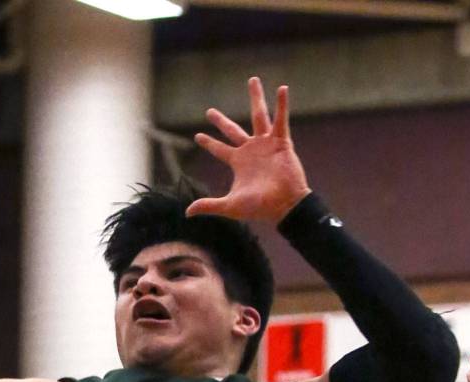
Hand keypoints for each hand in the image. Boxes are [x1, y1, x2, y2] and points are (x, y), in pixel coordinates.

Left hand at [186, 77, 310, 224]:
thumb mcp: (229, 206)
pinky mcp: (282, 142)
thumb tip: (186, 212)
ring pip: (259, 116)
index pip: (219, 149)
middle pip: (233, 130)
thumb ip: (208, 205)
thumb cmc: (259, 207)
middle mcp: (251, 150)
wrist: (283, 206)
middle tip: (209, 111)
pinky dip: (282, 105)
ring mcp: (266, 144)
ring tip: (252, 80)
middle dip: (221, 121)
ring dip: (256, 98)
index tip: (198, 136)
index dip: (209, 143)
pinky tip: (282, 89)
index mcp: (238, 162)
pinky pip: (281, 120)